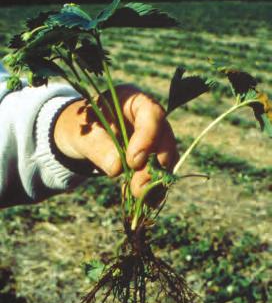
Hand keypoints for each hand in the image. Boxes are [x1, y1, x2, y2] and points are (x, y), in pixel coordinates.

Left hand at [53, 85, 178, 196]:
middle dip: (154, 166)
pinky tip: (145, 202)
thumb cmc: (79, 127)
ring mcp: (154, 139)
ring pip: (166, 159)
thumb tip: (117, 167)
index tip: (133, 162)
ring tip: (140, 199)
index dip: (148, 139)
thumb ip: (97, 145)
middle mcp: (149, 118)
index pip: (152, 114)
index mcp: (133, 100)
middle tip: (138, 188)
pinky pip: (159, 174)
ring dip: (155, 181)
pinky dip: (153, 189)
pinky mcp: (152, 158)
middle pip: (165, 139)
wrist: (79, 138)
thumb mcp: (81, 133)